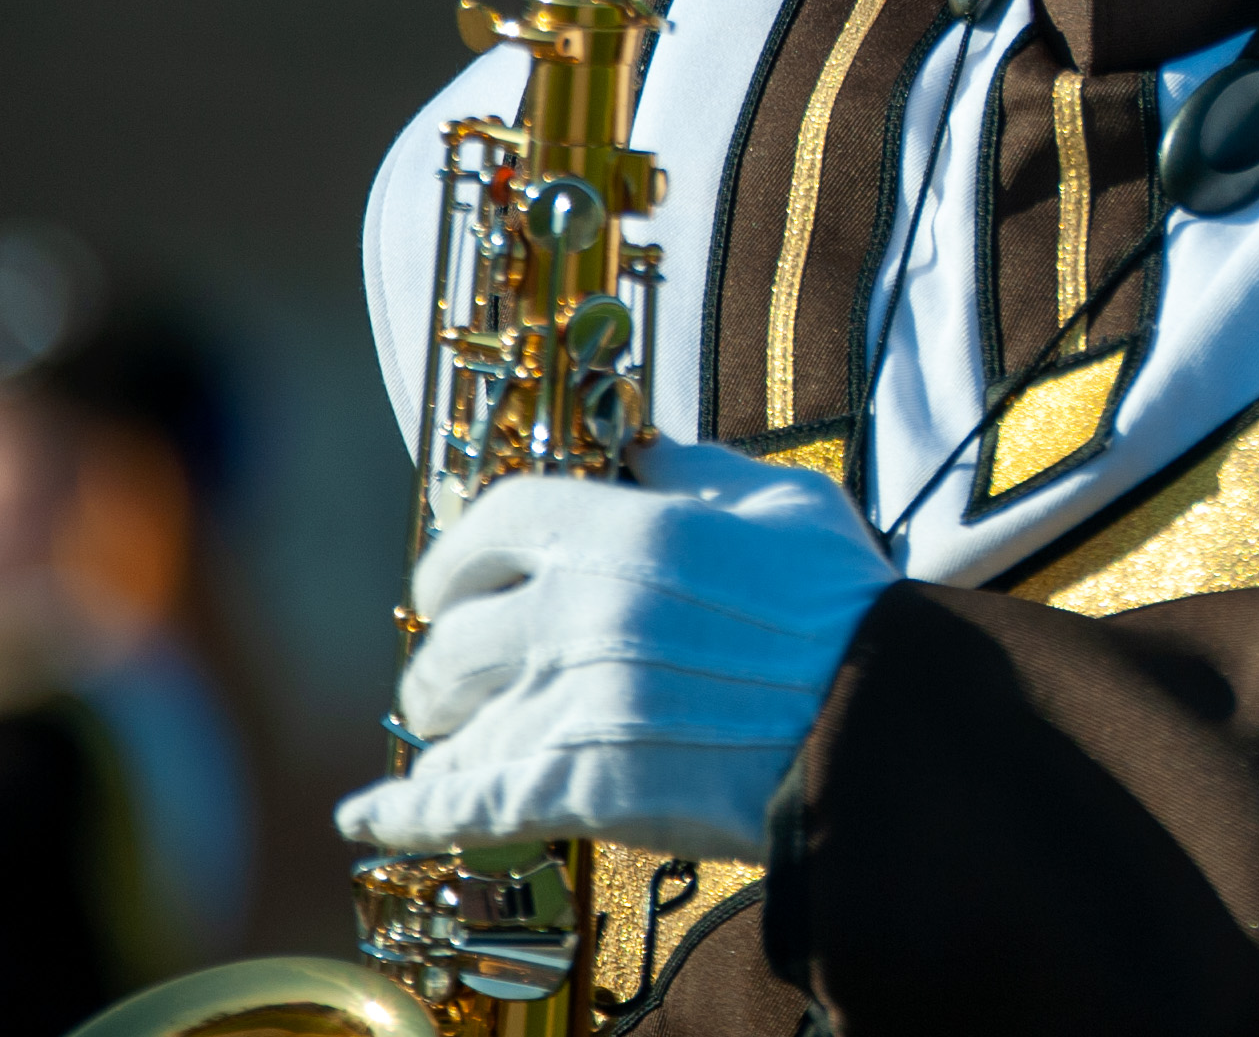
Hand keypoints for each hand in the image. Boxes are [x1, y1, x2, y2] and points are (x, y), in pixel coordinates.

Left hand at [336, 438, 896, 861]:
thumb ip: (702, 470)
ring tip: (453, 748)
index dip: (458, 558)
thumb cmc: (850, 610)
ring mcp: (571, 702)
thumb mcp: (789, 505)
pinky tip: (368, 819)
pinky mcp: (577, 787)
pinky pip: (457, 803)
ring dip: (445, 739)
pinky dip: (404, 814)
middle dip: (445, 665)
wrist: (884, 726)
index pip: (489, 526)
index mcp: (625, 531)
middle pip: (451, 636)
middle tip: (456, 684)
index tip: (454, 585)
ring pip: (454, 725)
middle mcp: (579, 610)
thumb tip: (644, 446)